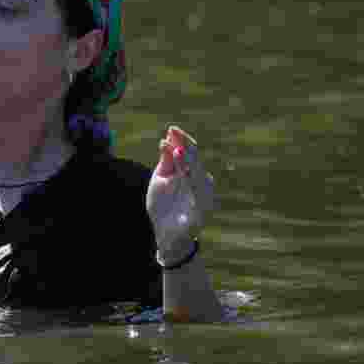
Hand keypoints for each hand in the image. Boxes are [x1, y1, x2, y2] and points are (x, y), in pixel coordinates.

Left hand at [146, 126, 215, 260]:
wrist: (166, 235)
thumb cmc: (164, 206)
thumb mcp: (160, 181)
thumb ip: (165, 162)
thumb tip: (165, 140)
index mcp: (189, 173)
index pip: (189, 153)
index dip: (181, 140)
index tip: (171, 128)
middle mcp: (199, 183)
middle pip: (195, 161)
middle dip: (185, 146)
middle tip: (175, 133)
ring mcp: (202, 197)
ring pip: (198, 176)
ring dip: (187, 163)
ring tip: (177, 151)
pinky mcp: (202, 212)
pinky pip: (200, 197)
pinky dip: (193, 185)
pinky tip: (185, 175)